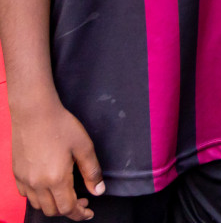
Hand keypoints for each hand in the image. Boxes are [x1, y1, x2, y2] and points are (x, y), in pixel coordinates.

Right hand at [11, 99, 103, 219]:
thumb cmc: (62, 126)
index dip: (80, 214)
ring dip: (53, 205)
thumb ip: (91, 172)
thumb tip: (98, 191)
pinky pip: (26, 194)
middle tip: (82, 200)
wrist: (34, 113)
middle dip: (69, 210)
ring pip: (38, 205)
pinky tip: (48, 186)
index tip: (89, 212)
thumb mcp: (84, 147)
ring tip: (66, 194)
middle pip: (52, 210)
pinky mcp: (16, 173)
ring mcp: (24, 179)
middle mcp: (37, 184)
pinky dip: (38, 197)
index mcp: (56, 179)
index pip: (67, 209)